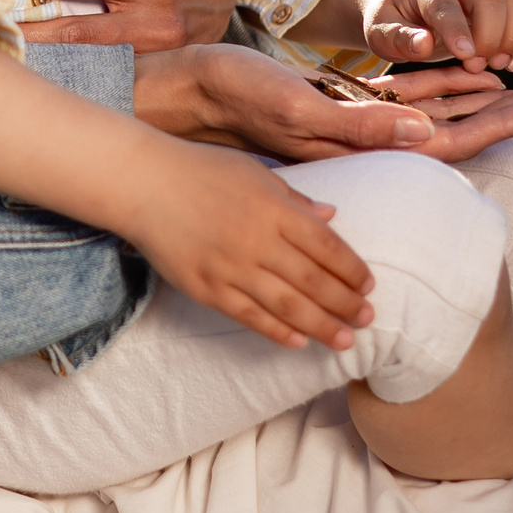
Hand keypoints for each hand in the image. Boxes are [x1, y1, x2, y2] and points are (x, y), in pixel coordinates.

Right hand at [133, 139, 375, 350]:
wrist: (143, 182)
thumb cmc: (201, 170)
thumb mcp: (254, 172)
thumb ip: (294, 198)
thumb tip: (332, 215)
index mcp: (275, 208)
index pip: (327, 247)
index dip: (352, 271)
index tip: (369, 286)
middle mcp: (257, 240)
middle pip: (314, 282)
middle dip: (346, 304)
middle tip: (367, 319)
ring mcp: (230, 267)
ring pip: (287, 306)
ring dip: (321, 326)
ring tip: (345, 340)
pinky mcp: (206, 287)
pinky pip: (248, 316)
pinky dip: (276, 331)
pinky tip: (298, 341)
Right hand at [135, 44, 512, 165]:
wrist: (197, 91)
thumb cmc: (241, 98)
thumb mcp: (299, 110)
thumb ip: (361, 125)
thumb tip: (427, 133)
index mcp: (370, 144)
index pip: (458, 138)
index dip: (509, 121)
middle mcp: (375, 139)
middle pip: (463, 126)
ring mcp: (363, 125)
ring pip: (442, 111)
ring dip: (490, 99)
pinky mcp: (348, 108)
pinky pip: (413, 101)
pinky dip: (449, 90)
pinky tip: (472, 80)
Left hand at [348, 0, 512, 72]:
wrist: (402, 7)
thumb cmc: (389, 22)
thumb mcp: (379, 33)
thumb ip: (398, 38)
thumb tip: (423, 43)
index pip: (445, 3)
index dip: (457, 28)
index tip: (466, 55)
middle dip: (489, 35)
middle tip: (476, 66)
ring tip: (499, 64)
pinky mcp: (499, 4)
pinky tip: (512, 63)